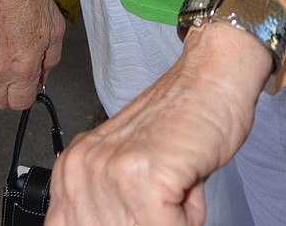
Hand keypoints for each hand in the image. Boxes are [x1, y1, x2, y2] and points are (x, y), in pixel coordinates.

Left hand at [45, 23, 271, 225]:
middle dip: (148, 217)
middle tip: (164, 185)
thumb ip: (103, 202)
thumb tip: (103, 225)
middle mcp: (82, 169)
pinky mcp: (146, 179)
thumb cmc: (182, 116)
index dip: (119, 219)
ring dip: (171, 216)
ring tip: (176, 176)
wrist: (215, 75)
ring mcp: (112, 172)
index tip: (136, 201)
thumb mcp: (125, 165)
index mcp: (71, 167)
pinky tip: (188, 179)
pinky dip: (189, 216)